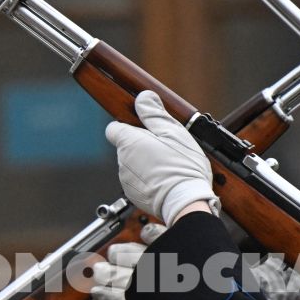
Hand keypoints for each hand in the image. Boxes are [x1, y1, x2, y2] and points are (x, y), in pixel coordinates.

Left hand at [104, 92, 217, 225]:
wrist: (185, 202)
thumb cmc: (182, 167)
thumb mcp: (173, 132)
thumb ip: (154, 114)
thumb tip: (143, 97)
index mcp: (128, 142)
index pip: (114, 128)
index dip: (128, 126)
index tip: (143, 128)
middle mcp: (122, 161)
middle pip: (126, 146)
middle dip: (141, 145)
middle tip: (164, 148)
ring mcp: (126, 180)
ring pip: (132, 164)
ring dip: (145, 163)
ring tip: (167, 166)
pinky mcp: (133, 195)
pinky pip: (137, 181)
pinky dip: (148, 179)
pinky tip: (165, 180)